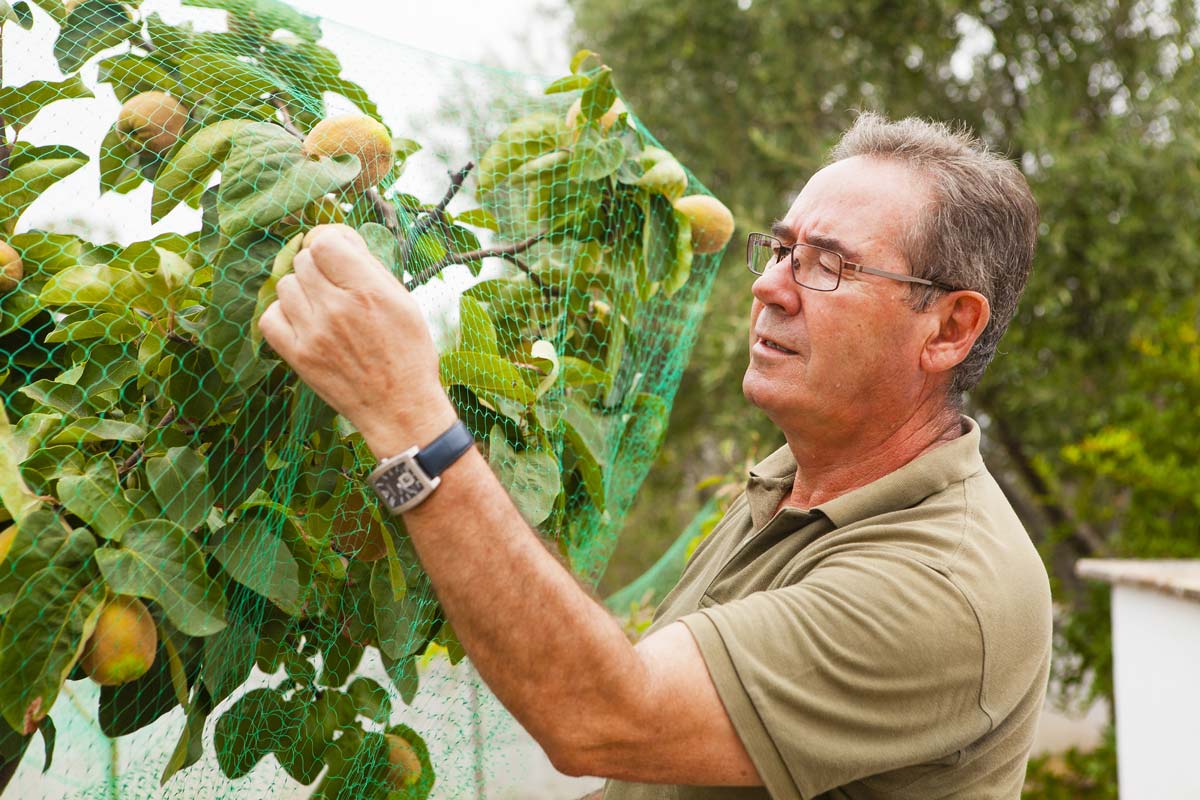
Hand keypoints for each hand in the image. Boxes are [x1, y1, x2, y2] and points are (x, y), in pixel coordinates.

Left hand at [258, 224, 456, 456]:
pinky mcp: (297, 356)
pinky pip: (269, 317)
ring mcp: (313, 333)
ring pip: (285, 286)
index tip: (337, 252)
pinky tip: (303, 322)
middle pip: (303, 261)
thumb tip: (340, 241)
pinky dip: (283, 314)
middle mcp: (337, 308)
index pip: (324, 241)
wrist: (399, 408)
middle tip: (335, 284)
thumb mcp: (403, 302)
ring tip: (322, 307)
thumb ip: (370, 269)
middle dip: (318, 267)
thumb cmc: (408, 354)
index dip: (329, 241)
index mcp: (368, 291)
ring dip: (302, 290)